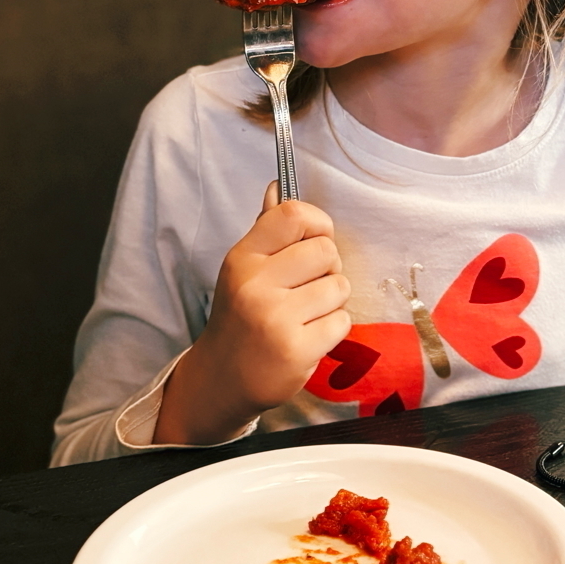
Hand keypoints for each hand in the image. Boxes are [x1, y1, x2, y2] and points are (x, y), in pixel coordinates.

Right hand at [154, 185, 351, 444]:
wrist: (223, 378)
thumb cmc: (240, 317)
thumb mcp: (244, 269)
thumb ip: (266, 230)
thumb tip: (277, 185)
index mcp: (243, 258)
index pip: (293, 214)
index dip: (318, 222)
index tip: (316, 239)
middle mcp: (256, 284)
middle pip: (326, 251)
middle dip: (328, 268)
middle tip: (308, 287)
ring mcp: (275, 319)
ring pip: (338, 287)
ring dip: (331, 301)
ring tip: (306, 314)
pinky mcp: (296, 351)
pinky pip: (341, 322)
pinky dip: (332, 329)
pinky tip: (308, 337)